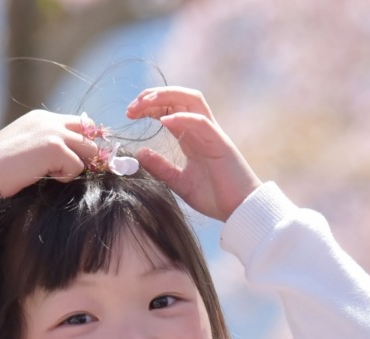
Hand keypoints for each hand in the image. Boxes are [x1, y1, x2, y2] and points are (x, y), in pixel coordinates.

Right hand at [0, 110, 103, 227]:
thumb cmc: (1, 170)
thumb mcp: (26, 149)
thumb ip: (48, 146)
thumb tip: (77, 158)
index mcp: (41, 118)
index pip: (80, 124)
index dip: (83, 143)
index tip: (77, 161)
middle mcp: (49, 120)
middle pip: (90, 135)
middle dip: (86, 155)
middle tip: (69, 171)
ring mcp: (53, 131)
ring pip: (89, 150)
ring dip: (75, 166)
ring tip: (51, 173)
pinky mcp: (55, 147)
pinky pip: (78, 167)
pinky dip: (65, 177)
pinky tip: (43, 176)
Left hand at [126, 87, 261, 221]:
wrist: (240, 211)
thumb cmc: (215, 197)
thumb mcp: (179, 182)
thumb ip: (161, 168)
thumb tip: (139, 154)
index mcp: (192, 137)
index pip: (169, 109)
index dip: (148, 106)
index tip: (129, 114)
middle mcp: (201, 130)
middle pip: (178, 98)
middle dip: (153, 95)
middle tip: (131, 107)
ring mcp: (212, 134)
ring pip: (191, 100)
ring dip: (166, 96)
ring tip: (144, 103)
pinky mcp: (220, 142)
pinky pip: (200, 121)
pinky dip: (181, 117)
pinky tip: (163, 121)